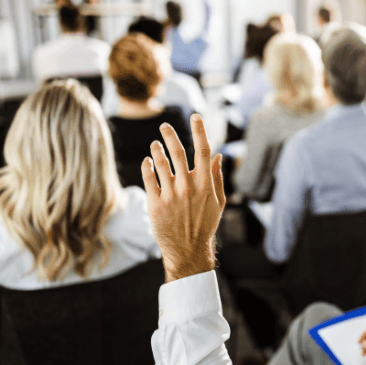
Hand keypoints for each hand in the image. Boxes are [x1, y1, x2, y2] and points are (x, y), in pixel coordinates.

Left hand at [141, 114, 226, 282]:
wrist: (188, 249)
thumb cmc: (205, 224)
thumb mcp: (218, 201)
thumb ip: (217, 177)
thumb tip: (218, 155)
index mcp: (206, 184)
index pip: (203, 151)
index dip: (200, 131)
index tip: (195, 116)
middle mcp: (188, 187)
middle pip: (178, 152)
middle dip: (170, 135)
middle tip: (164, 126)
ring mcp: (171, 195)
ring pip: (160, 162)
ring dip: (156, 149)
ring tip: (155, 145)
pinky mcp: (155, 203)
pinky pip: (148, 177)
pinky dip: (147, 165)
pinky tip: (148, 161)